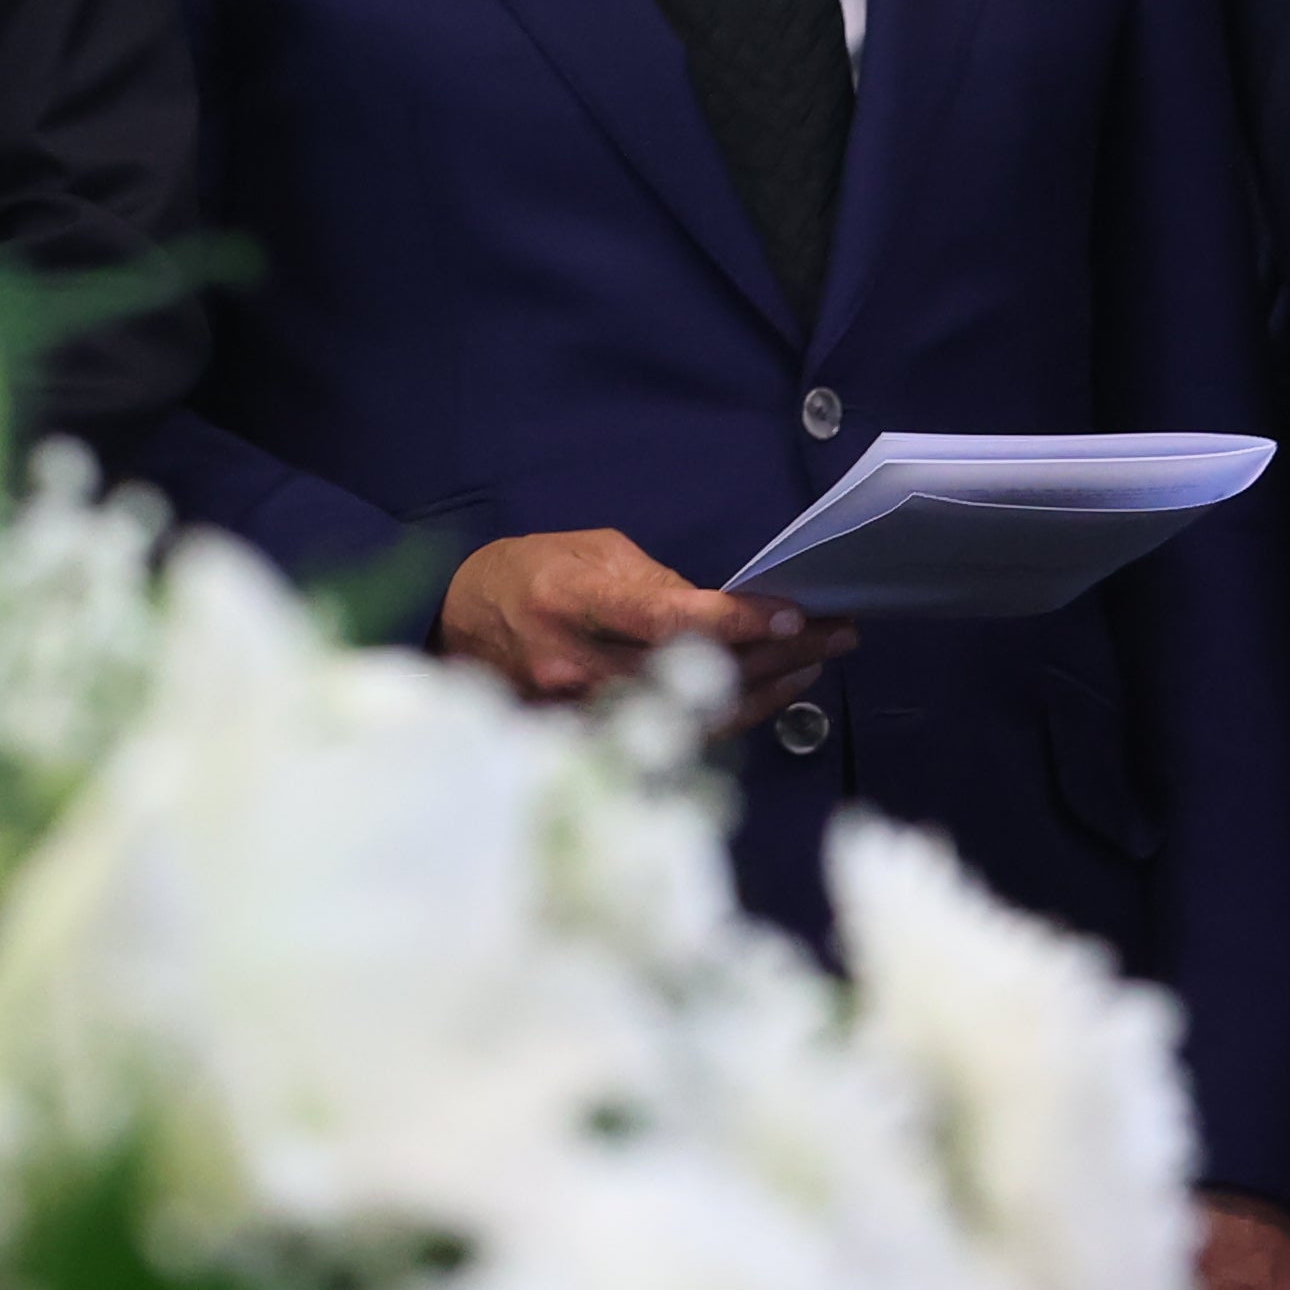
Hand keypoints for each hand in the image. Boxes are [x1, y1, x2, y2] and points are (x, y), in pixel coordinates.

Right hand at [432, 528, 857, 726]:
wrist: (453, 623)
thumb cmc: (522, 575)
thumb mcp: (585, 551)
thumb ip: (653, 583)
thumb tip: (724, 611)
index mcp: (567, 600)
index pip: (663, 618)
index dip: (733, 621)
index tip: (791, 614)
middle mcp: (572, 663)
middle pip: (693, 672)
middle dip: (776, 654)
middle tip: (835, 632)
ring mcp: (579, 710)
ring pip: (694, 712)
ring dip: (767, 687)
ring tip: (817, 660)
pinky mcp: (588, 737)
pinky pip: (676, 730)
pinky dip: (732, 712)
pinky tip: (772, 691)